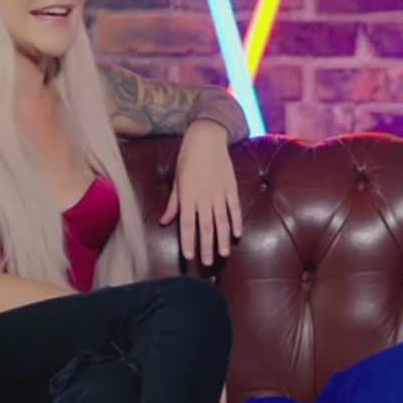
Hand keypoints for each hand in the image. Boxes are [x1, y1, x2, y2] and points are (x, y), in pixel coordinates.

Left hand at [159, 120, 241, 264]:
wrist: (206, 139)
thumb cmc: (187, 159)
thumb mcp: (176, 181)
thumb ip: (173, 203)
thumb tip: (164, 221)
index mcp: (188, 196)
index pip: (186, 225)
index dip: (188, 242)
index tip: (190, 257)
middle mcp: (203, 197)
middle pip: (206, 227)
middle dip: (206, 247)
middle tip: (207, 263)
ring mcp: (219, 193)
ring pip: (222, 221)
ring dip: (222, 239)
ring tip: (223, 255)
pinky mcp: (231, 187)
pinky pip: (234, 208)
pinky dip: (236, 221)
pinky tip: (237, 235)